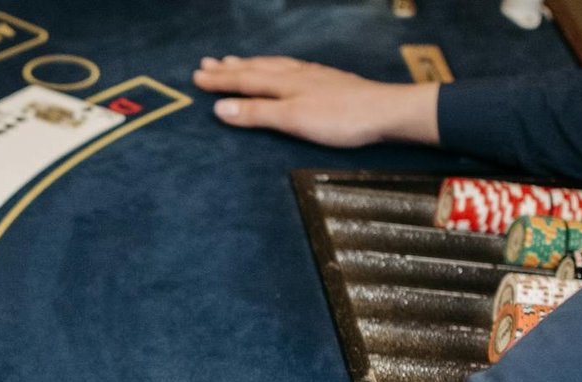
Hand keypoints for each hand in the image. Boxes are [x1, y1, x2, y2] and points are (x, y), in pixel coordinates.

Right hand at [191, 55, 438, 146]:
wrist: (384, 112)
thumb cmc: (340, 119)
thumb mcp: (292, 119)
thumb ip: (256, 113)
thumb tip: (220, 108)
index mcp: (283, 83)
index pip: (243, 80)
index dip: (219, 80)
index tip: (196, 78)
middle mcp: (295, 74)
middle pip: (255, 69)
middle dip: (229, 68)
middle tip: (206, 64)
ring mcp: (312, 76)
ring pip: (273, 66)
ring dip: (250, 65)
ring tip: (235, 62)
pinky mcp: (326, 81)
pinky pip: (289, 68)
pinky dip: (274, 67)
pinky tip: (279, 69)